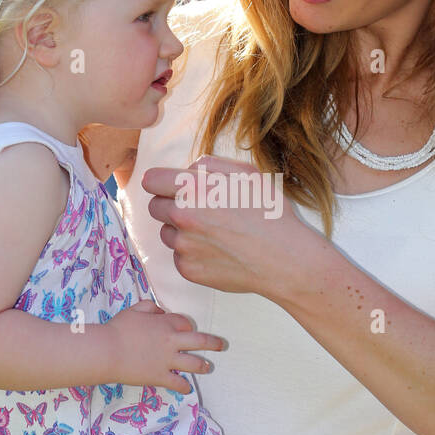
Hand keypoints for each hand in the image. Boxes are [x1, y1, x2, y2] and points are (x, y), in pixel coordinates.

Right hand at [106, 298, 224, 394]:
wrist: (107, 351)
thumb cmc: (118, 329)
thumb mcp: (134, 310)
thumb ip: (149, 306)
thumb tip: (160, 310)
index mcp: (166, 323)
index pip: (185, 323)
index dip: (187, 326)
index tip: (186, 330)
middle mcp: (172, 341)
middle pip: (200, 341)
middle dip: (213, 343)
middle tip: (221, 345)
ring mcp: (168, 360)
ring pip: (194, 363)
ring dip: (203, 365)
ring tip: (208, 367)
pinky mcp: (160, 376)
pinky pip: (178, 383)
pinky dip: (184, 387)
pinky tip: (187, 388)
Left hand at [142, 154, 308, 299]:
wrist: (284, 258)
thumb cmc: (269, 213)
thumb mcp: (246, 174)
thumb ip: (210, 165)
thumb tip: (188, 170)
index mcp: (194, 188)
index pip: (151, 181)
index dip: (161, 182)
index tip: (168, 187)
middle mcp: (183, 216)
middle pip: (154, 207)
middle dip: (171, 205)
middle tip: (198, 210)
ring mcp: (183, 245)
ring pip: (166, 233)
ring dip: (181, 231)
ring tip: (212, 233)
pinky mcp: (188, 269)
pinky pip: (178, 257)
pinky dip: (192, 254)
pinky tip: (217, 251)